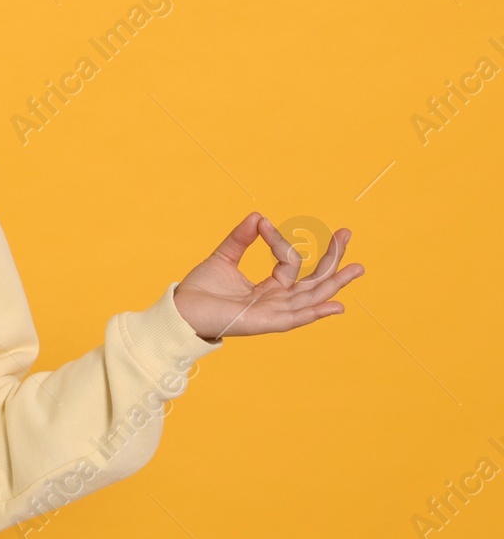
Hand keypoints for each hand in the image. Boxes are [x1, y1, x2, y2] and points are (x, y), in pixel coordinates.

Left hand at [172, 211, 363, 339]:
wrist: (181, 310)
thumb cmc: (201, 290)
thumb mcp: (223, 257)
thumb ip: (241, 239)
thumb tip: (258, 216)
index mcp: (269, 288)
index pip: (290, 263)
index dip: (280, 241)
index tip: (263, 224)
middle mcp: (277, 301)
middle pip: (314, 281)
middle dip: (333, 260)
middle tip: (347, 234)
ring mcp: (274, 313)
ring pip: (312, 297)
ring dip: (335, 283)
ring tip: (358, 267)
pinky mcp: (265, 323)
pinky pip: (295, 318)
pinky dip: (316, 312)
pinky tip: (337, 305)